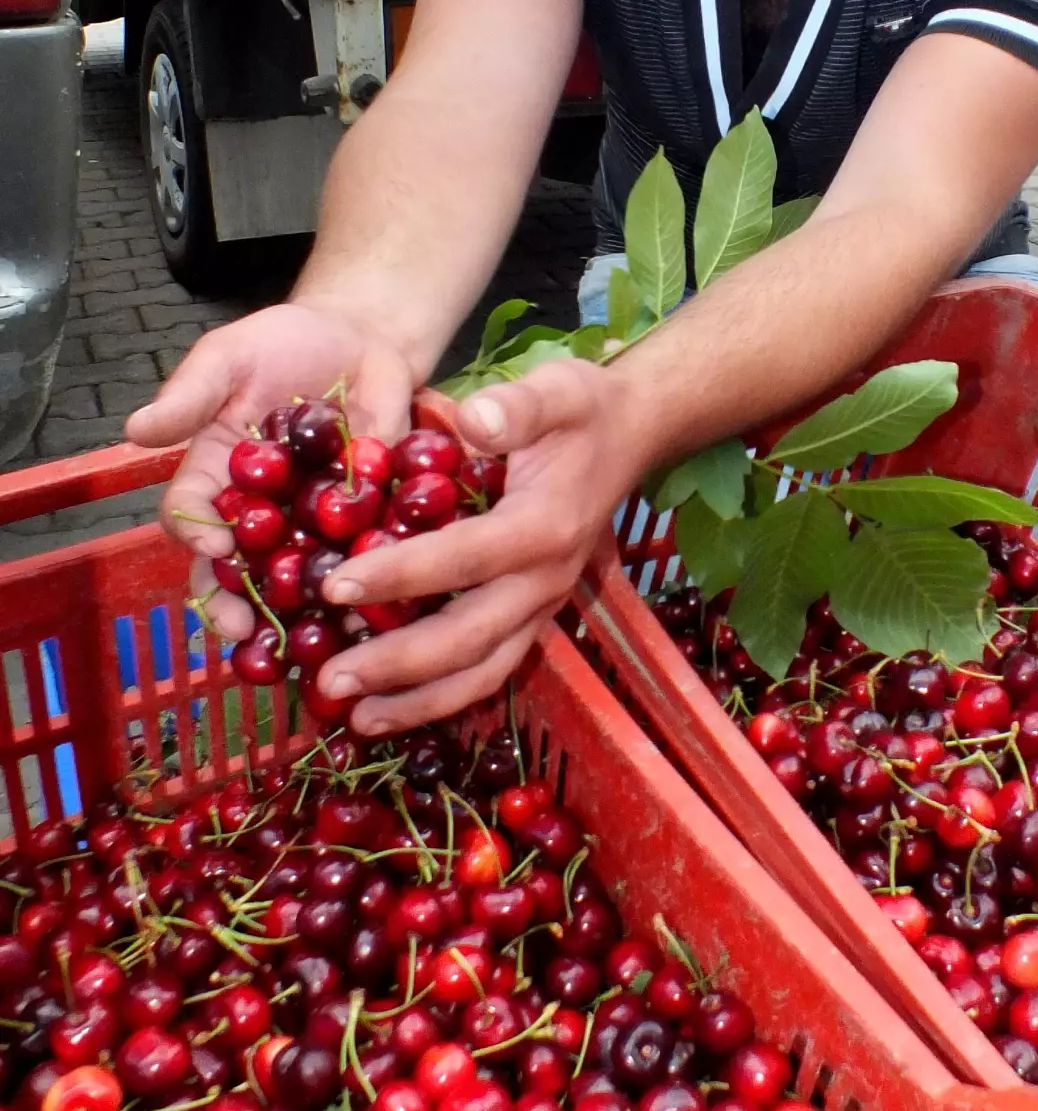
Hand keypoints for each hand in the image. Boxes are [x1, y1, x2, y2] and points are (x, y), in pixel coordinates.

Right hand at [124, 302, 413, 639]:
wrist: (361, 338)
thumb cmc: (283, 343)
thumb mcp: (229, 356)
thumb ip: (190, 394)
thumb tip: (135, 429)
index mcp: (216, 476)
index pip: (190, 516)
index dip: (197, 537)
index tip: (214, 550)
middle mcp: (258, 512)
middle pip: (235, 570)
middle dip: (234, 603)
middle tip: (243, 629)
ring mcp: (312, 522)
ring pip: (297, 578)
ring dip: (298, 610)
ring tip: (305, 639)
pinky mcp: (368, 520)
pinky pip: (365, 555)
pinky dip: (369, 577)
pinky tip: (376, 601)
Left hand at [315, 358, 648, 736]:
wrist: (632, 437)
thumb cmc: (584, 411)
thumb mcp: (557, 391)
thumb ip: (515, 406)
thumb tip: (470, 422)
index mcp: (544, 527)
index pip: (462, 559)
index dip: (398, 576)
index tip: (335, 585)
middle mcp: (546, 581)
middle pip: (468, 639)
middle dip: (397, 665)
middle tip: (332, 679)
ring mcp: (543, 607)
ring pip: (482, 673)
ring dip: (420, 702)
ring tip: (359, 719)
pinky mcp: (535, 618)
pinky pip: (490, 669)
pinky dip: (443, 696)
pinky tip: (395, 707)